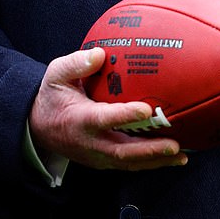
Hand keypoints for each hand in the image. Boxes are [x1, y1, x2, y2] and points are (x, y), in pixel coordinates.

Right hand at [28, 47, 187, 170]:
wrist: (38, 127)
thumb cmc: (52, 95)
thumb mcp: (56, 74)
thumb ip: (76, 63)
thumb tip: (100, 53)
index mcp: (79, 119)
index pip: (104, 118)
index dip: (125, 116)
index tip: (146, 110)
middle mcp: (90, 142)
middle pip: (122, 151)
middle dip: (149, 150)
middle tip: (174, 144)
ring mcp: (97, 156)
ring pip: (129, 163)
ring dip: (155, 161)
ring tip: (181, 156)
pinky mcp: (103, 162)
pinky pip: (129, 165)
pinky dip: (150, 163)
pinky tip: (172, 158)